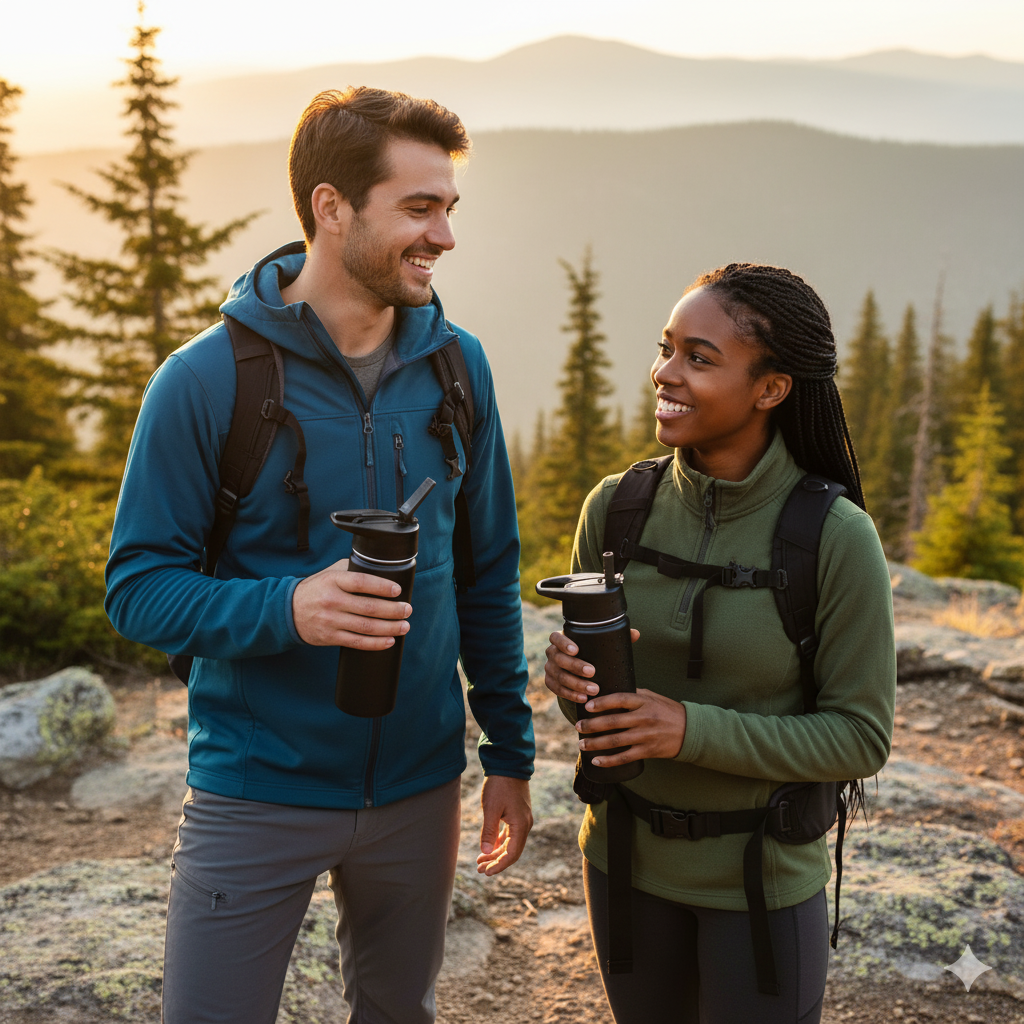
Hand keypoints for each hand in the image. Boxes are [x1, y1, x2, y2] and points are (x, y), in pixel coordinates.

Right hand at [292, 557, 411, 647]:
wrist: (287, 611)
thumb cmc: (316, 589)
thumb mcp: (329, 573)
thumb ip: (351, 569)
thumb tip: (378, 567)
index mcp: (333, 581)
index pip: (360, 582)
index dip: (381, 586)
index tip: (397, 590)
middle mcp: (331, 601)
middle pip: (368, 607)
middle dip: (393, 610)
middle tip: (407, 610)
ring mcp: (330, 621)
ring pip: (365, 627)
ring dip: (389, 628)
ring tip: (404, 626)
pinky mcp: (329, 637)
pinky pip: (357, 642)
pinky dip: (375, 643)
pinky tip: (389, 640)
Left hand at [476, 775, 532, 875]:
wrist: (508, 764)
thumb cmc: (499, 785)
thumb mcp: (491, 809)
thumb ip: (489, 832)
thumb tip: (486, 853)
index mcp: (521, 825)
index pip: (512, 854)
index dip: (499, 866)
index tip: (486, 872)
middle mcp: (525, 824)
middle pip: (512, 851)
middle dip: (496, 862)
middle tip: (479, 869)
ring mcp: (522, 819)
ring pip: (510, 843)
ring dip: (496, 853)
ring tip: (481, 861)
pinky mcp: (517, 813)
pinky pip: (510, 834)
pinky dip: (499, 842)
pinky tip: (489, 847)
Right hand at [543, 628, 639, 702]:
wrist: (579, 670)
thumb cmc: (592, 652)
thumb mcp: (601, 644)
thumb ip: (616, 637)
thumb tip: (636, 634)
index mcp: (561, 639)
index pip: (555, 637)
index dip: (563, 643)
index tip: (576, 650)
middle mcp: (552, 653)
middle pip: (558, 658)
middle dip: (575, 666)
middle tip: (592, 672)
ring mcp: (550, 668)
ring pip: (559, 676)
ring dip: (575, 684)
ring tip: (592, 690)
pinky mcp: (551, 683)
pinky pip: (557, 690)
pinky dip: (570, 695)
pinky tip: (582, 699)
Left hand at [576, 689, 686, 764]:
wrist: (690, 730)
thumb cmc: (668, 710)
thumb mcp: (652, 697)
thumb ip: (633, 694)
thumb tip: (610, 690)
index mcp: (644, 702)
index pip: (619, 699)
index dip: (602, 702)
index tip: (587, 706)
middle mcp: (644, 718)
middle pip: (613, 721)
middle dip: (592, 725)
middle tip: (578, 726)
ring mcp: (645, 736)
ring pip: (616, 741)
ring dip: (596, 743)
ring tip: (582, 744)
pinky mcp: (648, 751)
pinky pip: (625, 757)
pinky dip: (609, 761)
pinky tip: (597, 761)